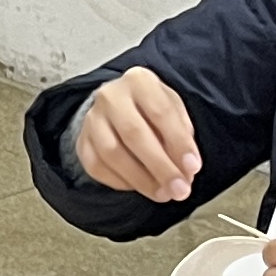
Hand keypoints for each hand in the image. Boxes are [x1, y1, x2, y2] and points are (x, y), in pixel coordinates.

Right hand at [70, 66, 199, 200]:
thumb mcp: (174, 111)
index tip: (192, 167)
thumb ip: (182, 136)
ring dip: (141, 179)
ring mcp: (92, 119)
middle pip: (134, 134)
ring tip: (163, 194)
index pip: (160, 112)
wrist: (121, 105)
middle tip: (179, 190)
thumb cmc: (153, 109)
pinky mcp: (82, 142)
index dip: (178, 143)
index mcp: (139, 81)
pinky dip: (121, 182)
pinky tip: (141, 186)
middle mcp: (111, 96)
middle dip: (160, 166)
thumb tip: (186, 169)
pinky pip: (97, 167)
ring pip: (112, 154)